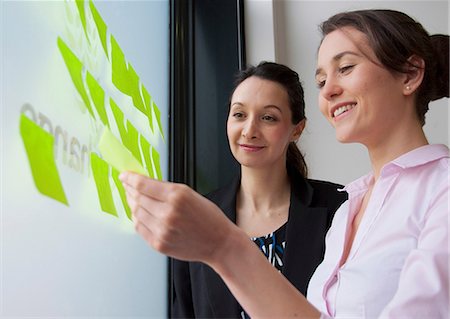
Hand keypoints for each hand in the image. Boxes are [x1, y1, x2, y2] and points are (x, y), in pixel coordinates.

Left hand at [119, 172, 236, 263]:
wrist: (218, 242)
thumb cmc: (209, 218)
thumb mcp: (190, 194)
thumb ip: (166, 189)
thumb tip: (143, 184)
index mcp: (177, 196)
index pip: (143, 184)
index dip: (130, 178)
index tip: (124, 176)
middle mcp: (168, 213)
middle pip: (137, 197)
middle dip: (130, 190)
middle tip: (128, 186)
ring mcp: (162, 230)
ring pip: (136, 213)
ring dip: (133, 205)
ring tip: (135, 200)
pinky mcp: (159, 244)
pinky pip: (140, 228)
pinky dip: (137, 219)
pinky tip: (141, 215)